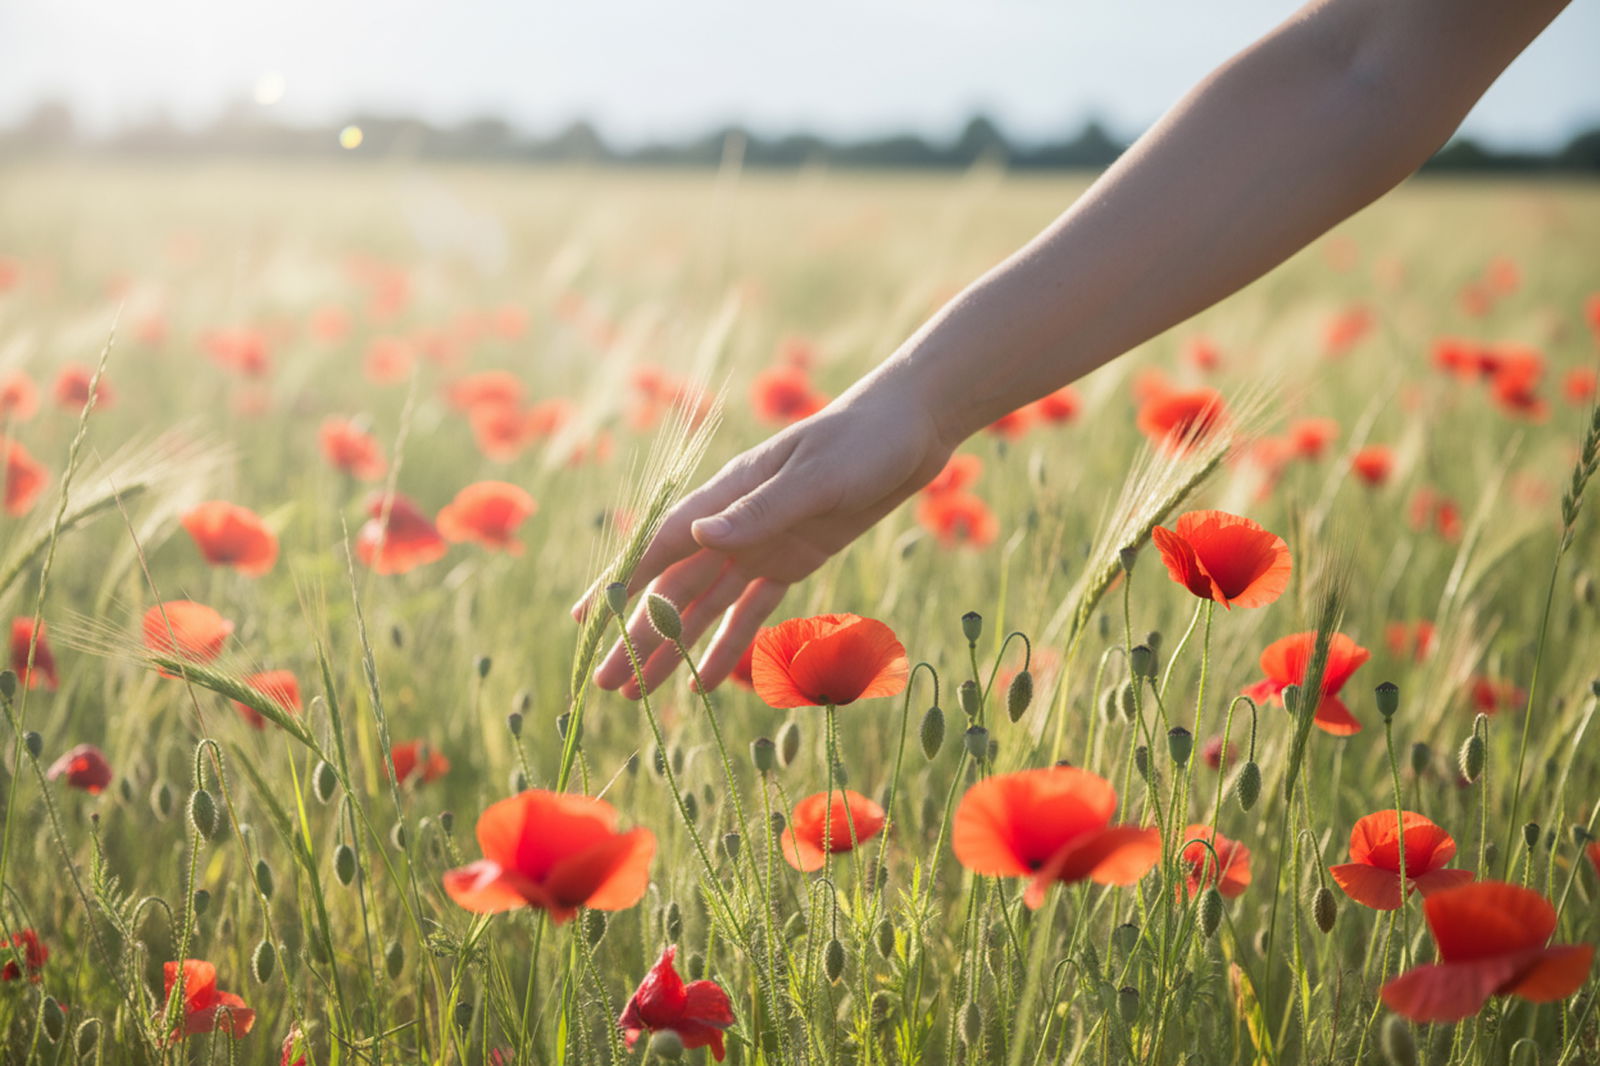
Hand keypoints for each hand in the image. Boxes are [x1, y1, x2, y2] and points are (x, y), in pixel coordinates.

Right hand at [576, 382, 952, 697]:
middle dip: (638, 634)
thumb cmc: (862, 440)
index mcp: (727, 494)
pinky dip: (727, 646)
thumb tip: (701, 539)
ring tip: (638, 691)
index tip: (587, 620)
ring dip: (671, 648)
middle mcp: (734, 524)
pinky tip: (702, 681)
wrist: (911, 430)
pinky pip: (751, 611)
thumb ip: (760, 511)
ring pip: (704, 607)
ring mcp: (760, 544)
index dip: (622, 584)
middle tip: (606, 681)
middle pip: (673, 588)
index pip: (663, 547)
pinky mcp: (792, 561)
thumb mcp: (816, 476)